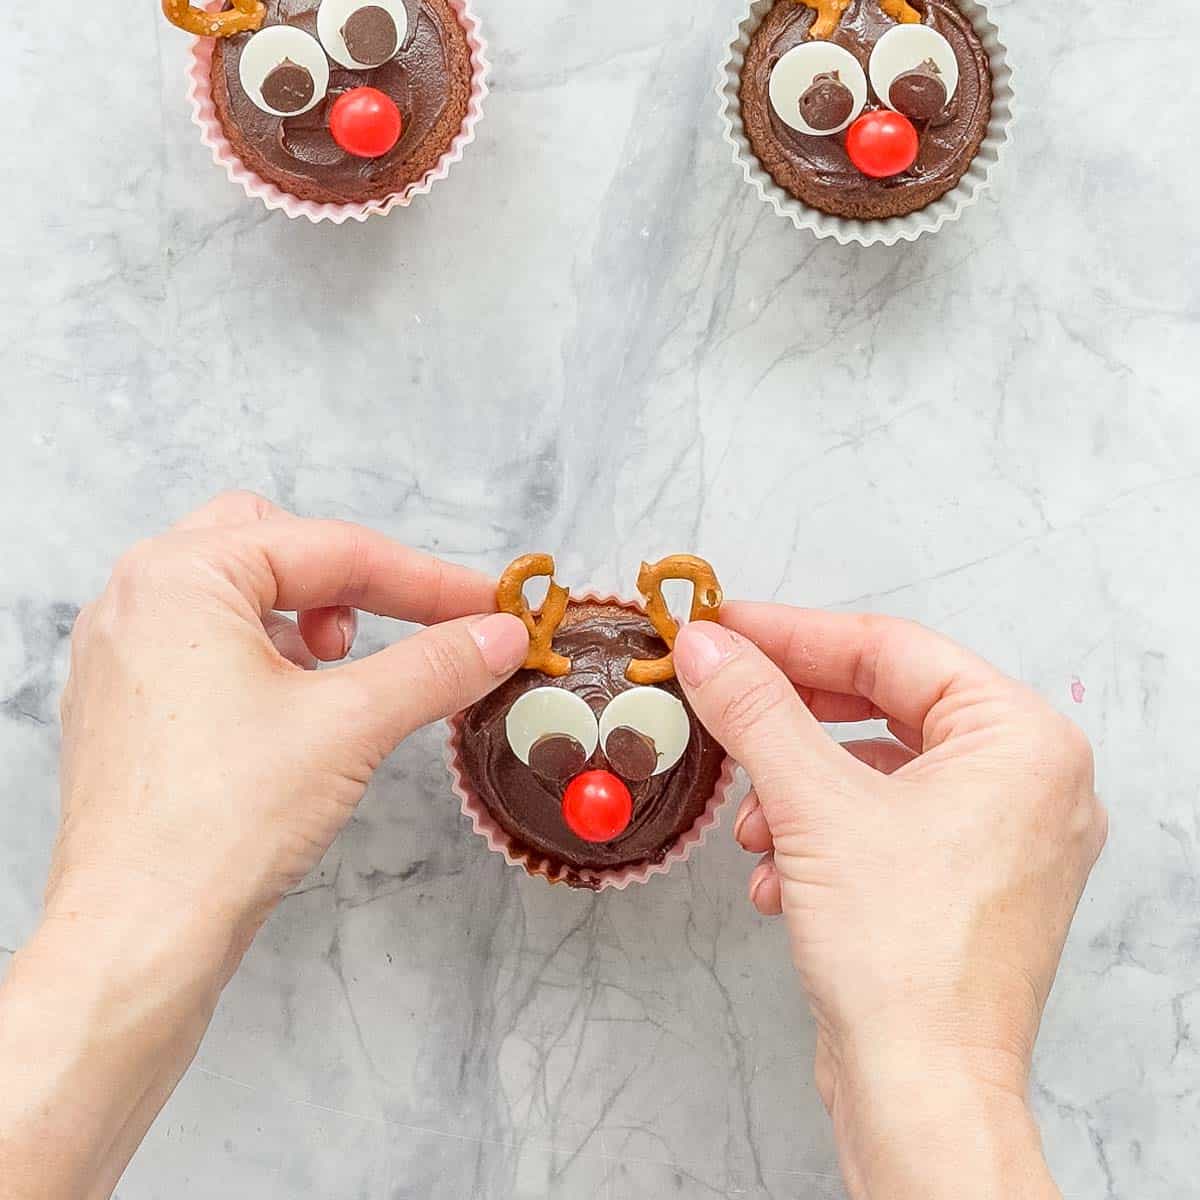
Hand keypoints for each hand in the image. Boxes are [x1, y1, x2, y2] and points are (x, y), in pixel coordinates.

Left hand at [53, 491, 528, 958]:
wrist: (140, 935)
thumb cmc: (220, 823)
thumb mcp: (352, 724)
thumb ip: (436, 664)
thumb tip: (499, 636)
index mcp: (180, 576)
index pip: (331, 548)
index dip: (427, 579)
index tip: (489, 606)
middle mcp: (139, 598)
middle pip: (272, 544)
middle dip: (351, 581)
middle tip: (404, 624)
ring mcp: (124, 652)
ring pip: (238, 593)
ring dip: (309, 616)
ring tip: (343, 672)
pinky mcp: (129, 704)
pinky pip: (211, 643)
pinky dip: (269, 654)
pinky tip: (298, 708)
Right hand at [673, 607, 1105, 1199]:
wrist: (920, 1091)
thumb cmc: (905, 959)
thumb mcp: (812, 805)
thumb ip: (756, 710)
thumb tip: (710, 648)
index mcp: (1021, 740)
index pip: (891, 649)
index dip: (794, 633)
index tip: (727, 626)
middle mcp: (1028, 782)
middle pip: (884, 707)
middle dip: (792, 719)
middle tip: (725, 694)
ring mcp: (1002, 837)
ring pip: (876, 771)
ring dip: (799, 789)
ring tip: (753, 823)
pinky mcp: (967, 883)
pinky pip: (884, 823)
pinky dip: (821, 835)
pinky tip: (776, 874)